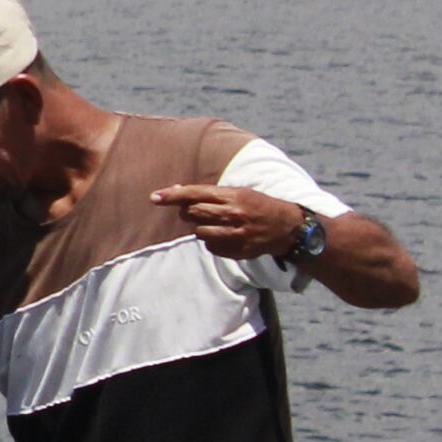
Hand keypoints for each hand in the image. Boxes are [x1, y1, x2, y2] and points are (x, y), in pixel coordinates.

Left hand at [152, 182, 296, 264]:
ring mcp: (236, 234)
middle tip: (194, 211)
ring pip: (200, 232)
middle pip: (193, 213)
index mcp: (232, 196)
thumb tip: (175, 191)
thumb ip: (208, 194)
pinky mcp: (238, 250)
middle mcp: (233, 214)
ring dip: (200, 228)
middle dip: (187, 212)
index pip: (195, 193)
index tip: (154, 197)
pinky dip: (212, 242)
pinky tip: (224, 236)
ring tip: (214, 224)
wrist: (286, 227)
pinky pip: (211, 247)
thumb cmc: (256, 205)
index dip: (173, 195)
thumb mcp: (236, 192)